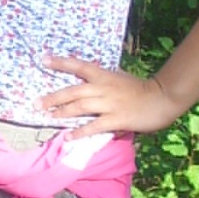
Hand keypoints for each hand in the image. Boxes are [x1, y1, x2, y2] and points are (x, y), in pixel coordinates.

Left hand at [39, 56, 181, 138]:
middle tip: (36, 104)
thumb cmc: (140, 89)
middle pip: (73, 91)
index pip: (79, 66)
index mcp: (104, 75)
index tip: (43, 60)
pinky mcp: (116, 119)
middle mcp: (103, 88)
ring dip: (62, 113)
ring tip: (48, 118)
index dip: (60, 63)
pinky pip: (94, 126)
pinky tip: (69, 136)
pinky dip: (80, 131)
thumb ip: (103, 85)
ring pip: (80, 107)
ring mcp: (109, 104)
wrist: (162, 97)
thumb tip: (87, 90)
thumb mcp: (119, 80)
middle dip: (53, 97)